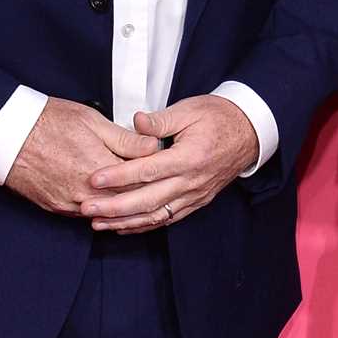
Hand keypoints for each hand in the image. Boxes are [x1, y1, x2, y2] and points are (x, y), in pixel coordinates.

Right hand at [4, 97, 160, 215]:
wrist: (8, 135)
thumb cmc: (47, 122)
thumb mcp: (93, 121)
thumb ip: (125, 139)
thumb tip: (152, 146)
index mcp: (99, 168)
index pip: (139, 181)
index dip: (153, 175)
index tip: (162, 168)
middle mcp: (85, 192)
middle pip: (126, 201)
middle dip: (142, 193)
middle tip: (155, 184)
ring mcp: (70, 203)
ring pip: (106, 212)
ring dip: (121, 204)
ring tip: (134, 193)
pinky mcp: (57, 208)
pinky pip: (85, 214)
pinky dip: (99, 208)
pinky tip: (107, 199)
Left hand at [81, 94, 260, 232]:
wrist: (250, 132)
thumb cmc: (219, 117)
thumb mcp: (190, 110)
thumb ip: (161, 119)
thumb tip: (137, 122)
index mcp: (188, 157)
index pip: (147, 171)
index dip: (118, 177)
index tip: (94, 179)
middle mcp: (191, 181)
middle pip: (147, 200)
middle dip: (114, 208)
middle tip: (87, 209)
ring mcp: (195, 195)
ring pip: (156, 216)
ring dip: (125, 223)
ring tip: (98, 224)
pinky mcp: (197, 201)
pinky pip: (168, 218)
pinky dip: (145, 226)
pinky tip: (125, 227)